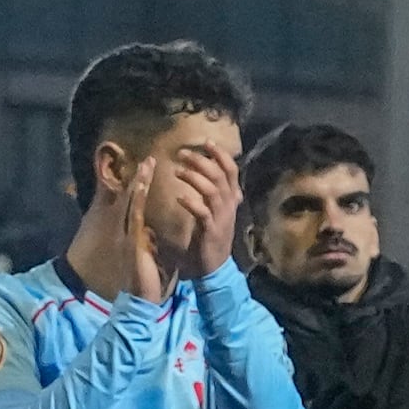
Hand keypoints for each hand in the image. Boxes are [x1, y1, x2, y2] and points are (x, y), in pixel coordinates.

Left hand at [150, 148, 236, 292]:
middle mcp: (229, 205)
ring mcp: (221, 217)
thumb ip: (216, 194)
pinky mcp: (211, 230)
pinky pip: (202, 212)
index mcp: (231, 199)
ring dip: (194, 177)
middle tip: (182, 153)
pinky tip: (179, 198)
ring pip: (212, 190)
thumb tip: (209, 173)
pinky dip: (191, 203)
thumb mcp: (217, 212)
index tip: (206, 142)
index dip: (220, 155)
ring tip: (177, 171)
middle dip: (202, 161)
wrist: (215, 266)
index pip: (231, 170)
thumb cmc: (211, 237)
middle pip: (220, 175)